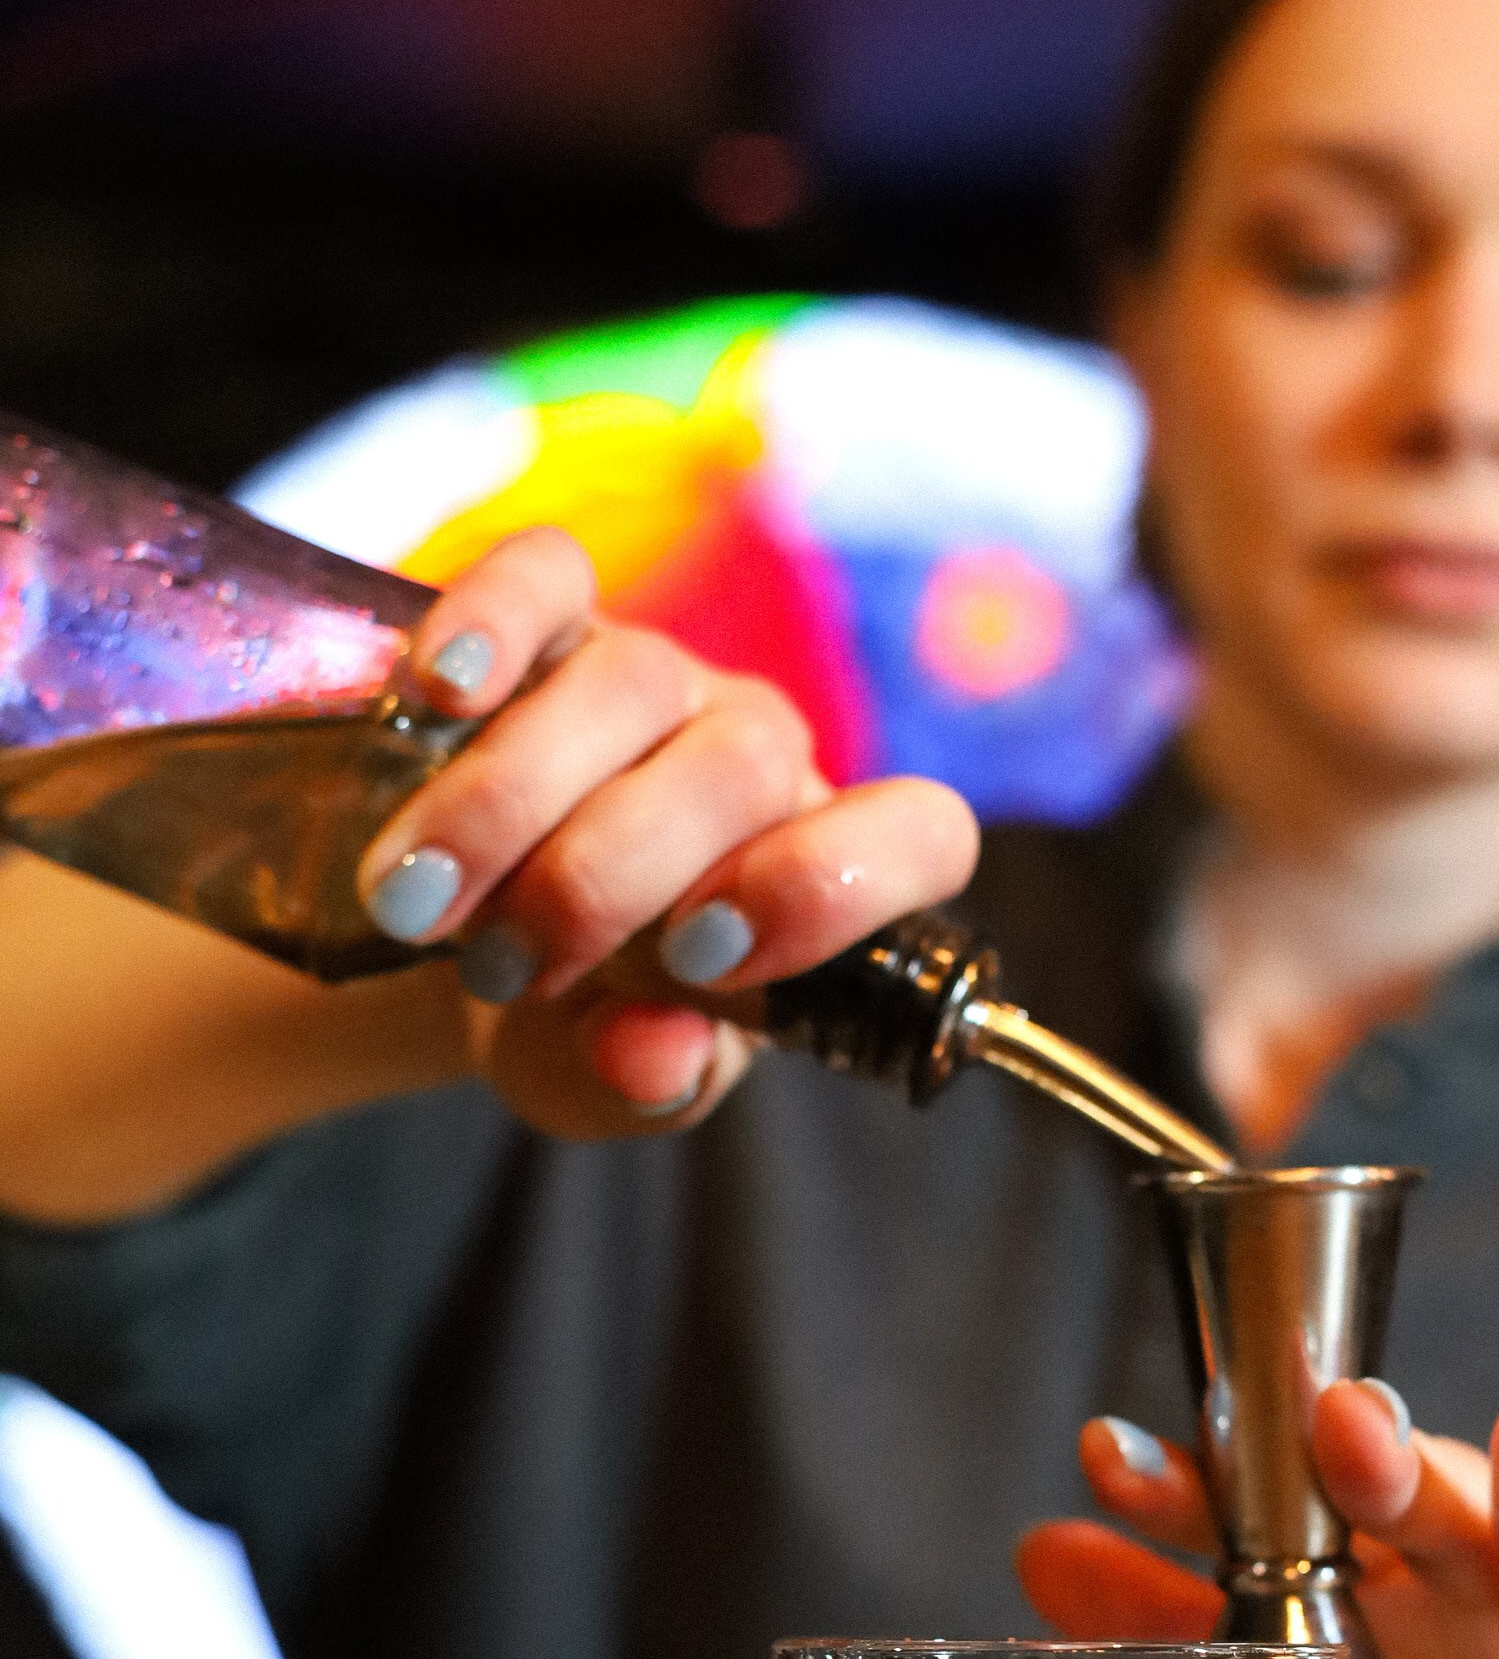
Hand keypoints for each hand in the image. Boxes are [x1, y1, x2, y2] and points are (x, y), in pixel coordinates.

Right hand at [356, 529, 978, 1138]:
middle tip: (504, 966)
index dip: (827, 888)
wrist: (454, 947)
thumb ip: (644, 1084)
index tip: (699, 960)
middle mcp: (756, 757)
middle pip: (735, 767)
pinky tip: (435, 689)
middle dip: (603, 876)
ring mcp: (661, 675)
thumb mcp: (601, 1083)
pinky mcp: (557, 615)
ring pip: (631, 683)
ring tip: (418, 902)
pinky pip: (547, 575)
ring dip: (509, 801)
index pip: (920, 837)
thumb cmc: (567, 1021)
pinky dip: (493, 621)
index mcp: (815, 873)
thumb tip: (653, 1058)